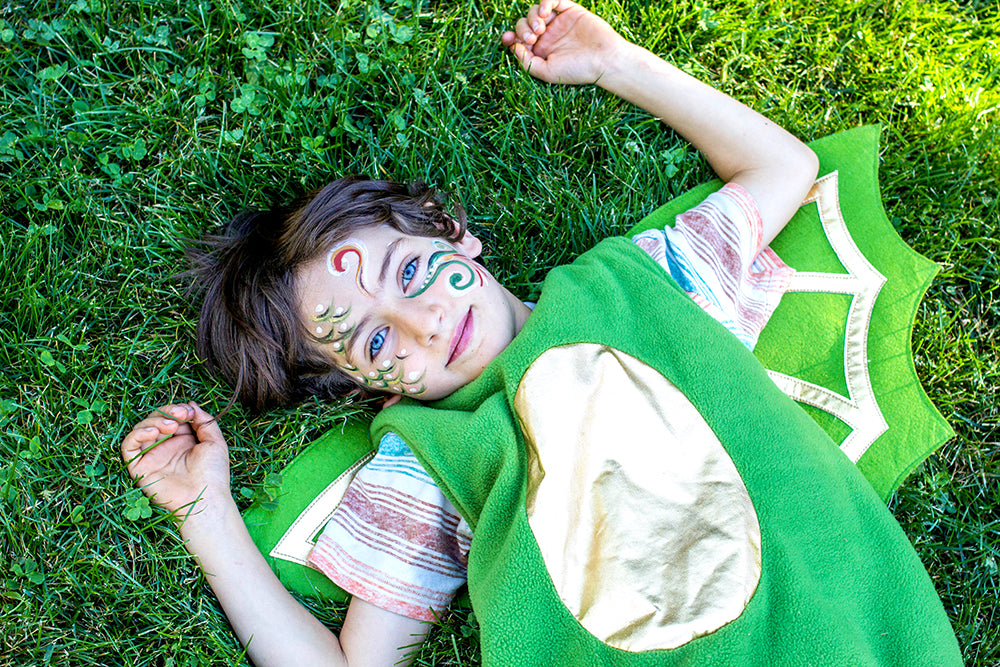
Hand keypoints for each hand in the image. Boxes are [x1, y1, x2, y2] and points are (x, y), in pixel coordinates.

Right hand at [121, 402, 230, 527]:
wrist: (205, 498)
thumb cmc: (213, 474)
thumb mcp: (215, 441)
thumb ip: (204, 421)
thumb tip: (191, 404)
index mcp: (184, 440)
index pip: (172, 417)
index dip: (177, 409)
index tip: (188, 411)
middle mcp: (166, 447)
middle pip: (156, 420)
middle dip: (166, 412)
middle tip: (180, 415)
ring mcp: (152, 457)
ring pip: (142, 429)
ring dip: (154, 421)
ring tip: (170, 427)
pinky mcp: (139, 468)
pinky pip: (128, 447)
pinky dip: (137, 434)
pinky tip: (153, 433)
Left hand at [501, 0, 631, 84]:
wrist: (605, 60)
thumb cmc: (578, 70)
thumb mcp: (547, 72)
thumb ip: (527, 62)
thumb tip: (512, 47)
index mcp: (541, 52)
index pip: (518, 40)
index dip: (510, 37)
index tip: (508, 39)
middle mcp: (548, 36)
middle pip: (524, 24)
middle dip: (523, 28)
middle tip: (532, 37)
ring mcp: (559, 22)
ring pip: (535, 11)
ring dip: (533, 16)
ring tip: (540, 27)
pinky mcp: (570, 11)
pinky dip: (545, 1)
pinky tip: (546, 12)